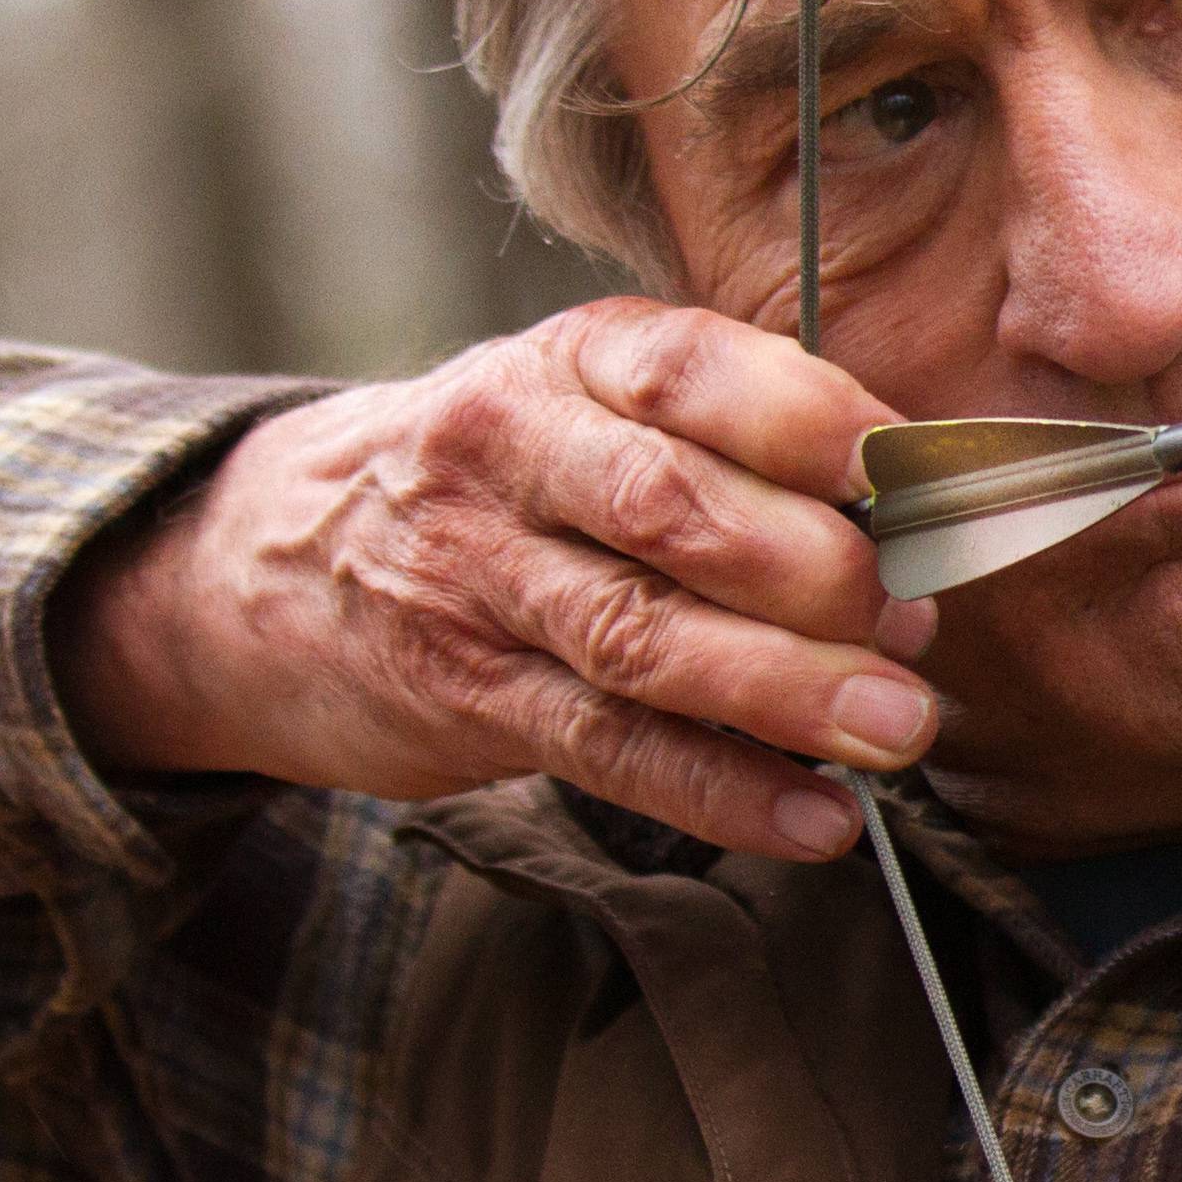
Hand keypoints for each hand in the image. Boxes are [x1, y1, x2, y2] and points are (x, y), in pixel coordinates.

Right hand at [57, 300, 940, 858]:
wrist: (267, 558)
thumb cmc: (501, 478)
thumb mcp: (588, 408)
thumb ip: (733, 446)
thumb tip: (912, 527)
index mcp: (571, 362)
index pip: (693, 370)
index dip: (815, 421)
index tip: (912, 475)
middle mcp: (510, 453)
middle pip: (675, 509)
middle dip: (816, 573)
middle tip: (915, 626)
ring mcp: (477, 579)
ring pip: (641, 636)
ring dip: (784, 692)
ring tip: (897, 731)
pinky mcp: (464, 697)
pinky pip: (606, 749)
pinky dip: (720, 792)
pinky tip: (814, 820)